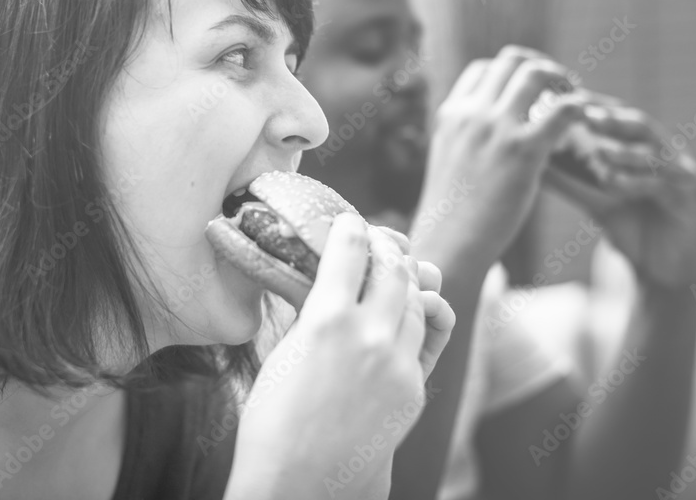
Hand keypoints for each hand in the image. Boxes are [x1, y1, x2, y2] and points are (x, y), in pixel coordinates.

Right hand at [226, 215, 454, 499]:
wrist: (296, 482)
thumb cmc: (272, 420)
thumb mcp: (283, 351)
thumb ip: (312, 313)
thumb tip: (328, 283)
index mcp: (327, 318)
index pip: (351, 250)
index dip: (352, 228)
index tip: (351, 222)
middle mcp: (370, 334)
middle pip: (395, 269)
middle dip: (387, 249)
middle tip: (380, 242)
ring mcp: (398, 364)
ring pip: (417, 302)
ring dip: (406, 283)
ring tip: (395, 276)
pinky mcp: (414, 390)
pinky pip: (423, 341)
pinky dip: (414, 321)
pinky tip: (404, 317)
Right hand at [411, 45, 584, 267]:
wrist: (450, 245)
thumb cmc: (452, 216)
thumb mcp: (449, 164)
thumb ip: (467, 140)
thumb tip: (490, 137)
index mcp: (451, 115)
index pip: (484, 69)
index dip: (511, 73)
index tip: (531, 91)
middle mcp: (471, 113)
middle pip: (511, 60)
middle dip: (541, 68)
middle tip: (561, 89)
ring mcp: (496, 129)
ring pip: (536, 73)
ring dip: (563, 80)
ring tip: (577, 100)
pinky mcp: (523, 151)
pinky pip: (563, 110)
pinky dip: (579, 109)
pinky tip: (586, 125)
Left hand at [545, 91, 695, 291]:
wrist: (664, 267)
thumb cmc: (632, 227)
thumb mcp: (596, 200)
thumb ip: (569, 181)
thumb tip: (533, 164)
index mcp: (643, 146)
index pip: (618, 117)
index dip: (593, 106)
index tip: (565, 99)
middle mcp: (665, 152)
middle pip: (639, 125)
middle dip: (612, 118)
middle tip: (584, 114)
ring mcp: (681, 170)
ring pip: (653, 153)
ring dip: (623, 151)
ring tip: (597, 151)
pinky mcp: (690, 194)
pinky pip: (662, 184)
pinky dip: (635, 182)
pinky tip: (611, 182)